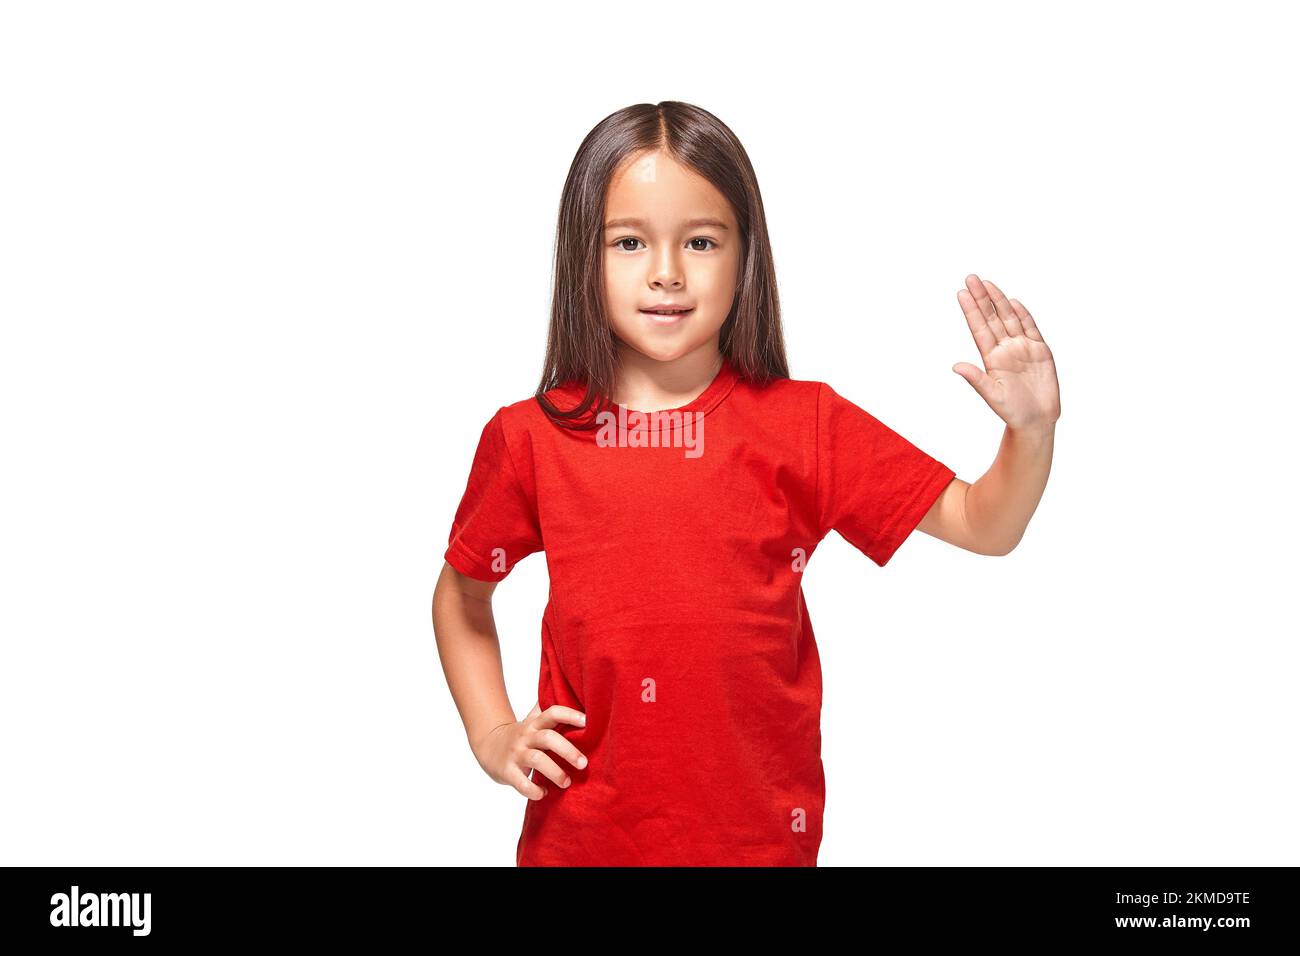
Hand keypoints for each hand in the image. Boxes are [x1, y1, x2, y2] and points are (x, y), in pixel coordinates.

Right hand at [471, 702, 587, 799]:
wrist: (487, 745)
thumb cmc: (521, 734)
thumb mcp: (533, 720)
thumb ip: (550, 710)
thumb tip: (575, 695)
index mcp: (535, 723)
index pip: (552, 713)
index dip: (570, 715)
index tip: (587, 721)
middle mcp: (526, 736)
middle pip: (548, 738)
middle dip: (568, 751)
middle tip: (584, 764)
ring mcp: (516, 754)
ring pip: (537, 760)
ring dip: (555, 772)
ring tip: (566, 783)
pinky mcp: (507, 772)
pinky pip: (522, 783)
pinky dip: (535, 790)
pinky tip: (543, 793)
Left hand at [953, 275, 1060, 431]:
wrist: (1036, 420)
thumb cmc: (1012, 411)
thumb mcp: (992, 395)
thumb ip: (976, 379)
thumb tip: (955, 367)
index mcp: (991, 358)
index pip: (979, 328)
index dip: (972, 310)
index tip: (962, 293)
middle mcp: (1005, 349)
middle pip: (992, 318)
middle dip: (982, 297)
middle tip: (971, 277)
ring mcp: (1022, 348)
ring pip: (1009, 318)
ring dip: (999, 301)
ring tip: (987, 283)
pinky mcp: (1040, 351)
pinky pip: (1030, 328)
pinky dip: (1022, 314)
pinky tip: (1012, 302)